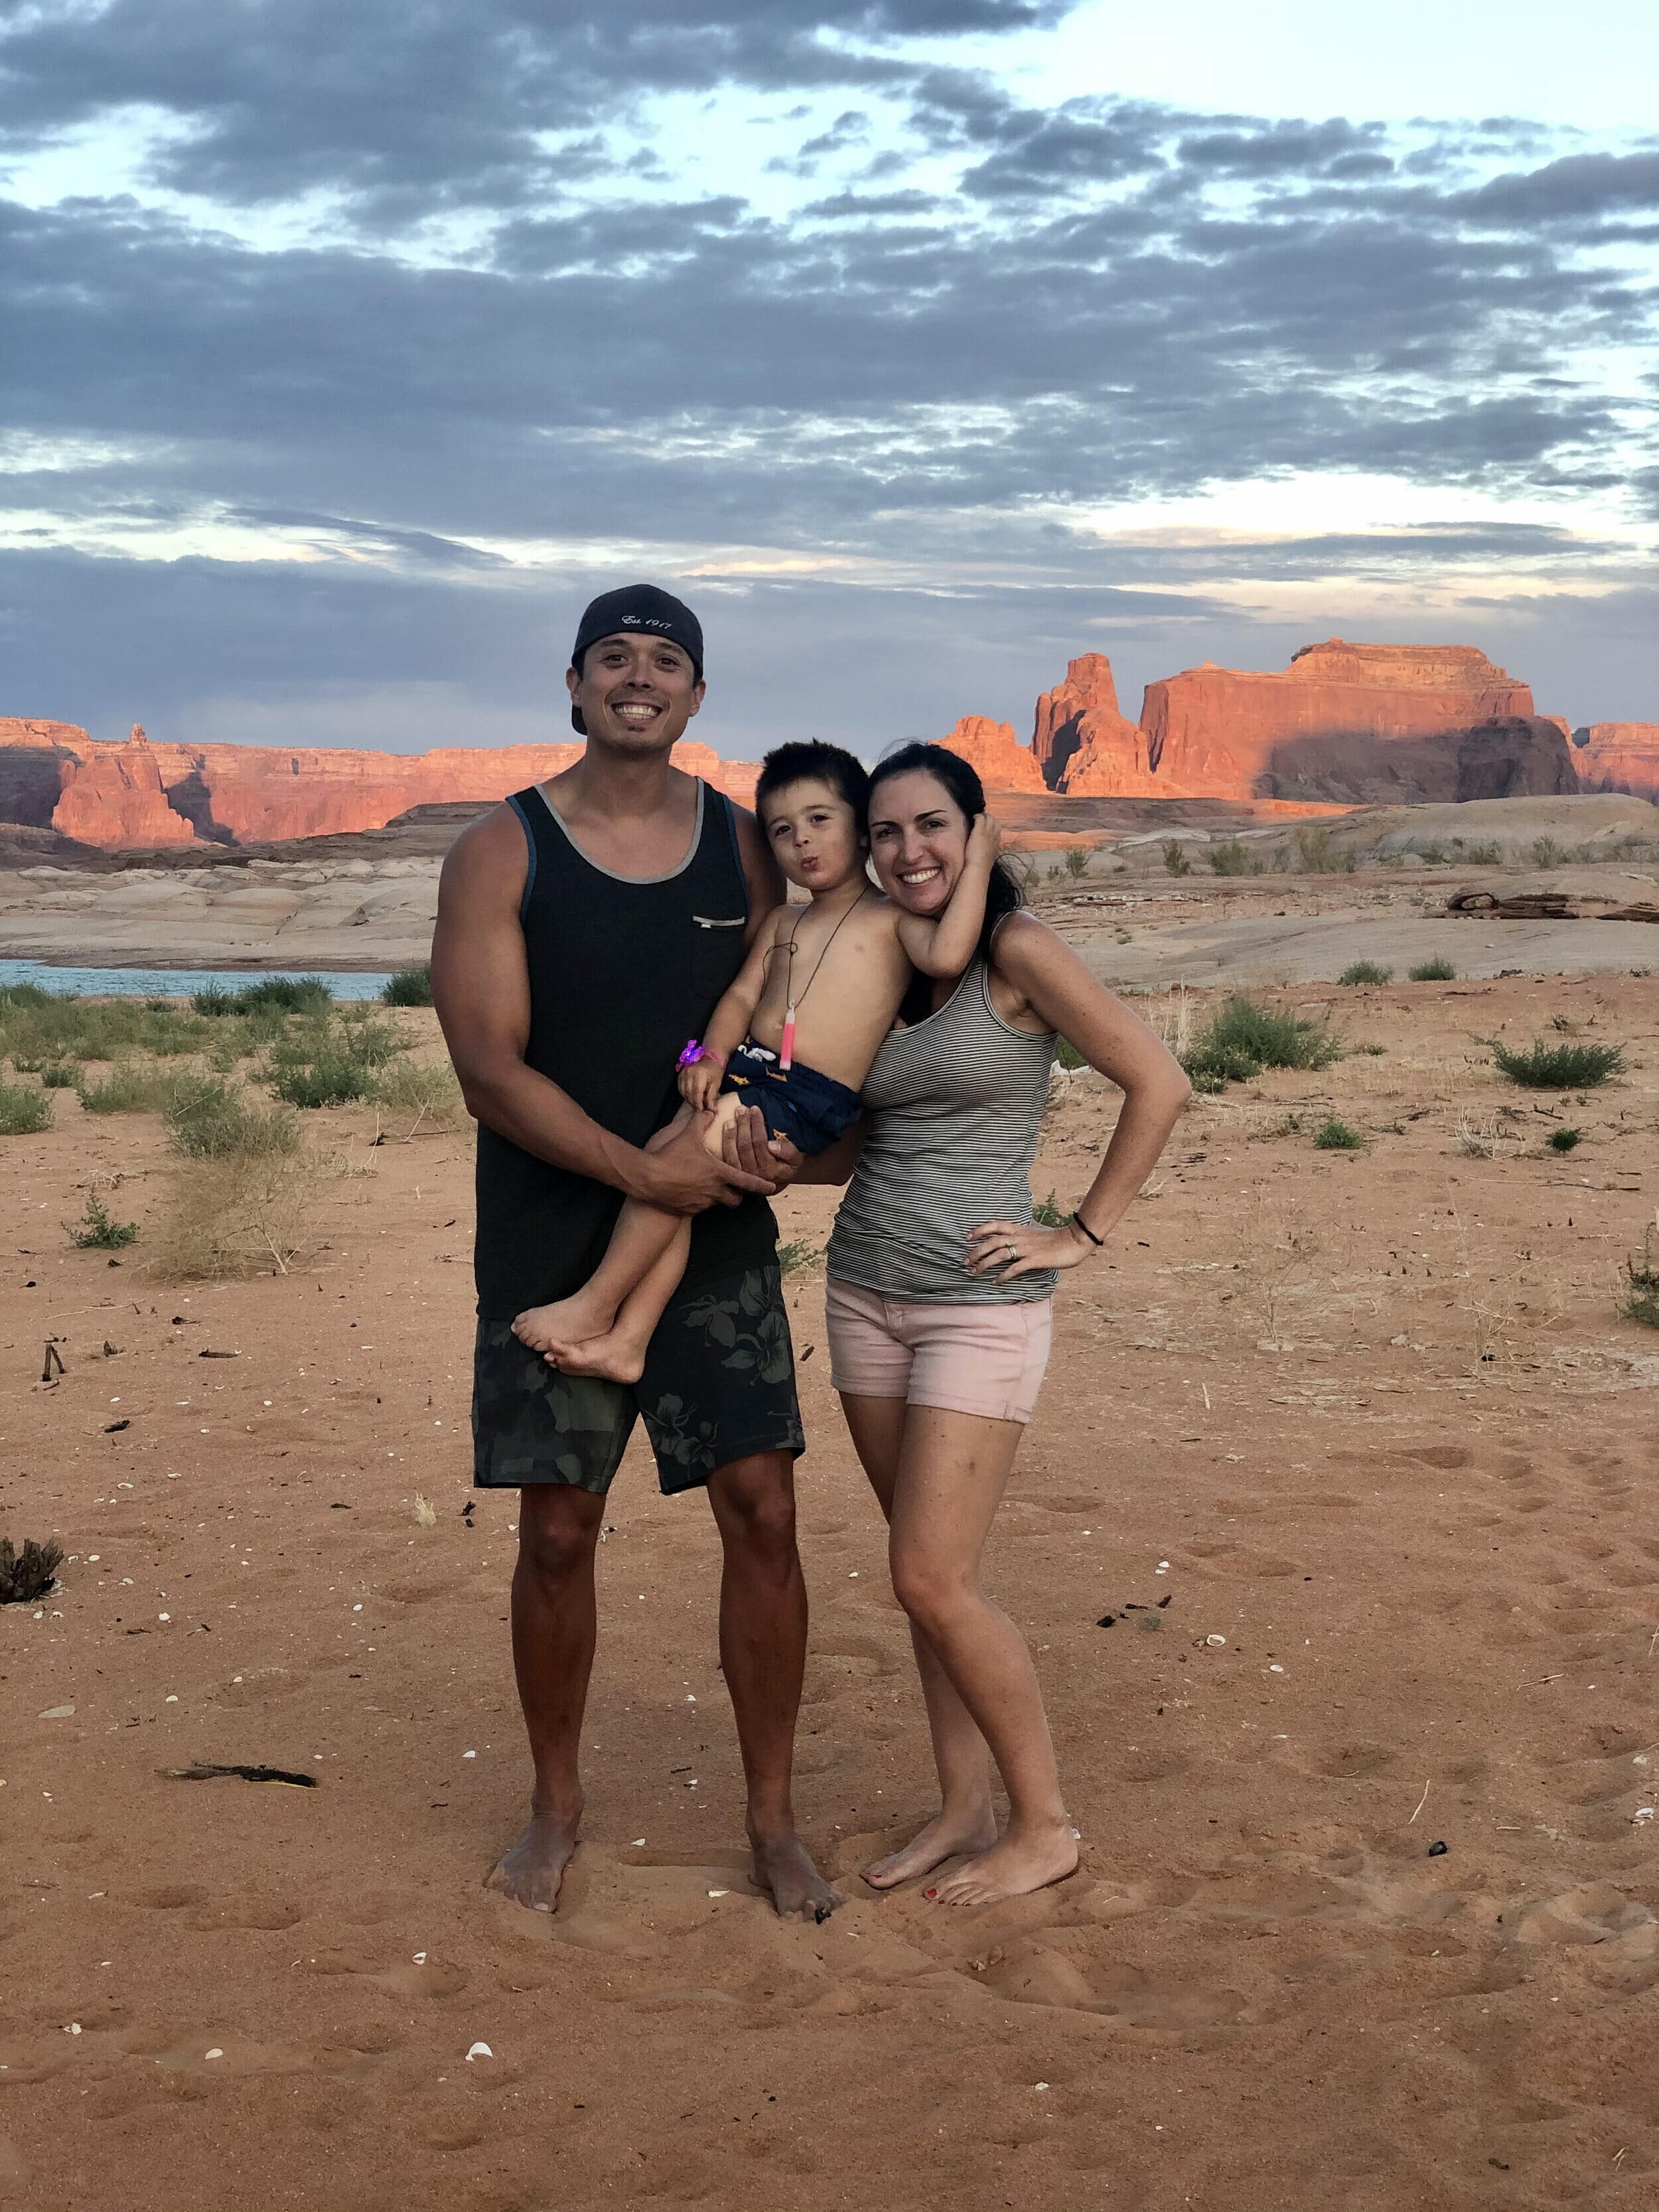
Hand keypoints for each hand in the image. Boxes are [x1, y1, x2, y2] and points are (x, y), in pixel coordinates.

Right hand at [640, 1115, 774, 1210]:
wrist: (648, 1179)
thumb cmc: (671, 1156)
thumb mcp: (687, 1134)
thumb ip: (701, 1121)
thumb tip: (709, 1110)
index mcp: (719, 1173)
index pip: (747, 1182)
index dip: (761, 1185)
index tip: (771, 1187)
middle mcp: (715, 1191)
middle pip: (736, 1200)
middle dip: (738, 1195)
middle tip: (734, 1188)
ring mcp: (702, 1204)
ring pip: (718, 1205)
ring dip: (718, 1198)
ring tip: (710, 1188)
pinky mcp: (689, 1211)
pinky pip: (700, 1209)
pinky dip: (700, 1202)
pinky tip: (690, 1192)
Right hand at [678, 1058, 724, 1111]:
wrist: (710, 1058)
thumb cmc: (715, 1071)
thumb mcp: (716, 1084)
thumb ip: (712, 1097)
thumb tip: (711, 1110)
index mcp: (699, 1074)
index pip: (696, 1092)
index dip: (698, 1104)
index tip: (702, 1111)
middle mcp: (688, 1073)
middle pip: (689, 1093)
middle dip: (694, 1104)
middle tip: (700, 1110)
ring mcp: (682, 1073)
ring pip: (683, 1092)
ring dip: (690, 1100)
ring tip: (697, 1105)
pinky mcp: (680, 1075)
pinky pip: (680, 1089)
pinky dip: (686, 1095)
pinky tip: (692, 1098)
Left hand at [721, 1103, 802, 1189]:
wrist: (773, 1185)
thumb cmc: (785, 1168)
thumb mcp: (795, 1161)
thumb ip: (789, 1152)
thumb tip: (772, 1145)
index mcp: (770, 1172)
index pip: (760, 1143)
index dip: (757, 1125)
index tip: (755, 1109)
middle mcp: (753, 1175)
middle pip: (745, 1145)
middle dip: (744, 1124)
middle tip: (742, 1109)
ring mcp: (740, 1176)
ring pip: (734, 1150)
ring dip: (732, 1131)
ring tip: (734, 1115)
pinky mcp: (731, 1174)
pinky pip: (726, 1156)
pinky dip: (725, 1140)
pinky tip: (726, 1126)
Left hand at [965, 1216, 1091, 1281]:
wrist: (1074, 1240)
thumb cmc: (1056, 1239)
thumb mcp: (1035, 1234)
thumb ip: (1022, 1237)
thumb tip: (1012, 1243)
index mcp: (1020, 1229)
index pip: (995, 1225)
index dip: (980, 1230)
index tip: (967, 1237)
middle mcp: (1020, 1237)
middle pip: (992, 1241)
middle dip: (976, 1251)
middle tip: (965, 1262)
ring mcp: (1027, 1248)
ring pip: (1000, 1254)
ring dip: (985, 1264)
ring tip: (975, 1272)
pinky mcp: (1035, 1260)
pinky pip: (1015, 1268)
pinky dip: (1004, 1275)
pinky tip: (996, 1282)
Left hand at [968, 812, 1002, 867]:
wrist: (978, 868)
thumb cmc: (981, 868)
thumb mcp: (988, 861)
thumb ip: (988, 856)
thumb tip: (986, 856)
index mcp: (996, 845)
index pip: (998, 831)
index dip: (993, 828)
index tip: (987, 828)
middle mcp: (994, 837)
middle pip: (996, 822)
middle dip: (990, 819)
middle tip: (982, 819)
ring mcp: (987, 833)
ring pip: (989, 818)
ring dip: (984, 816)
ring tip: (977, 817)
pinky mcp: (979, 831)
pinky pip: (980, 818)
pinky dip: (977, 816)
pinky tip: (973, 817)